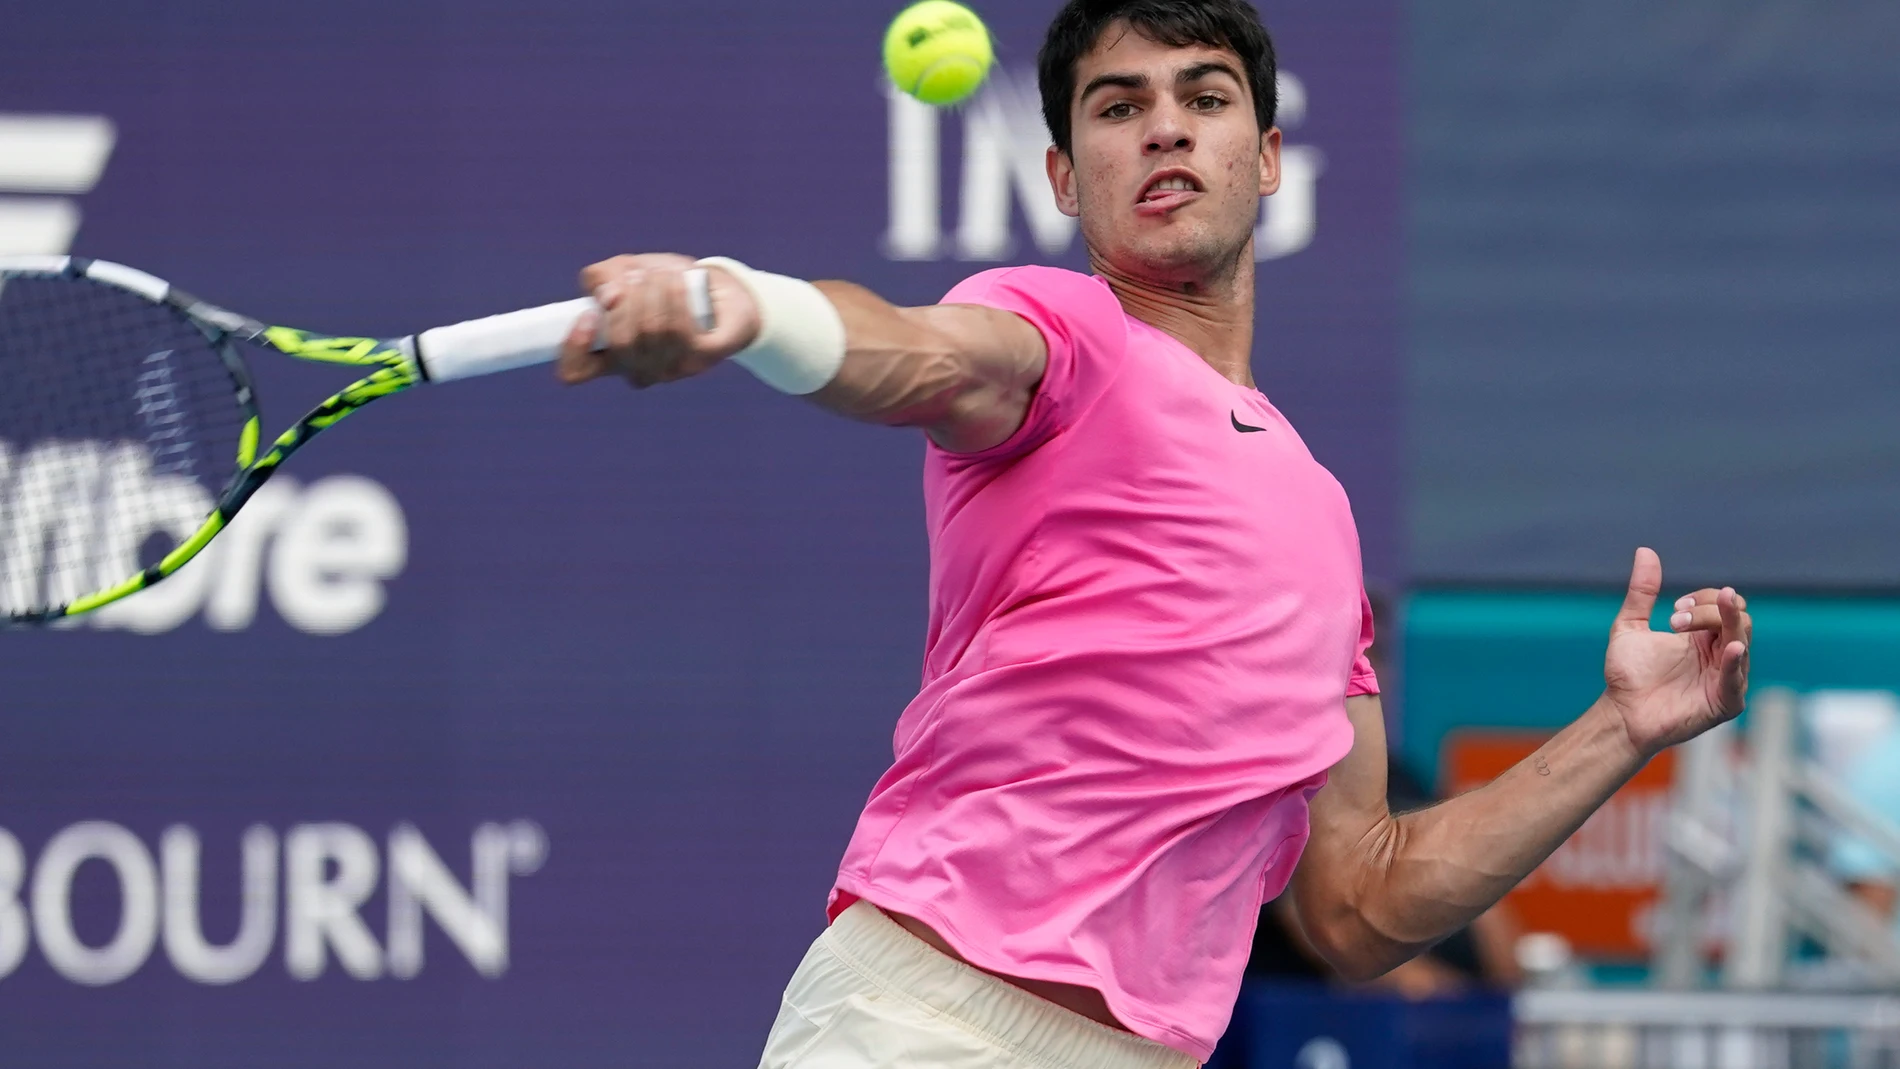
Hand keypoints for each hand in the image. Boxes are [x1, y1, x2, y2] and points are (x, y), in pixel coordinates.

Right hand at [556, 253, 760, 388]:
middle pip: (621, 342)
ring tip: (661, 274)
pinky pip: (681, 330)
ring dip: (654, 291)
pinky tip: (678, 282)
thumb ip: (601, 277)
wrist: (717, 290)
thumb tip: (608, 296)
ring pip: (652, 331)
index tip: (588, 314)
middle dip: (628, 298)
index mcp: (607, 355)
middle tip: (638, 275)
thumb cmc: (660, 284)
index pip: (575, 371)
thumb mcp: (623, 271)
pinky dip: (676, 298)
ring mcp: (670, 370)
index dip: (575, 347)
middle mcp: (636, 370)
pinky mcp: (701, 360)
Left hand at [1601, 547, 1752, 758]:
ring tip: (1691, 622)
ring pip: (1742, 641)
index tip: (1674, 607)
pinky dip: (1734, 662)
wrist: (1621, 713)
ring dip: (1722, 626)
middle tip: (1675, 620)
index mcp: (1704, 636)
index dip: (1705, 599)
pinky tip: (1730, 647)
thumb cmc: (1628, 675)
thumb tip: (1645, 550)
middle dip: (1710, 611)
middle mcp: (1719, 654)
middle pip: (1738, 619)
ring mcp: (1725, 677)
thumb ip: (1641, 592)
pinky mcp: (1725, 702)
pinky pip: (1736, 679)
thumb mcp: (1630, 626)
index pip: (1723, 605)